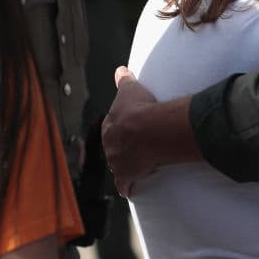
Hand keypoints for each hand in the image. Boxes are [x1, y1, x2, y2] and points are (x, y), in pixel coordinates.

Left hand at [101, 66, 158, 196]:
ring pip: (118, 165)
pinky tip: (128, 189)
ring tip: (137, 162)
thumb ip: (123, 79)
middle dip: (121, 147)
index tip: (128, 128)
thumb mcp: (130, 89)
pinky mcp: (127, 174)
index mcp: (109, 126)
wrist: (149, 130)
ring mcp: (117, 162)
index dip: (121, 128)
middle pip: (114, 147)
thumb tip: (120, 69)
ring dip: (125, 164)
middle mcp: (109, 145)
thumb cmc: (139, 108)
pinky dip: (126, 186)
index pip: (112, 128)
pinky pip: (124, 183)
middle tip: (135, 145)